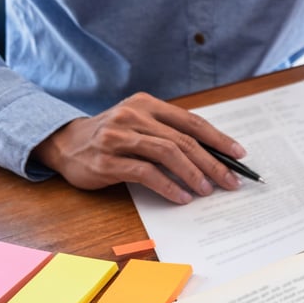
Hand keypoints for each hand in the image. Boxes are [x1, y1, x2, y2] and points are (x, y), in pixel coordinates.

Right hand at [32, 92, 244, 203]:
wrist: (64, 143)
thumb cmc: (111, 137)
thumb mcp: (139, 125)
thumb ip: (169, 134)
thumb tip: (212, 157)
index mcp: (147, 104)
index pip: (191, 122)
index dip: (218, 139)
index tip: (239, 155)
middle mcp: (133, 116)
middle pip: (183, 140)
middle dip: (212, 163)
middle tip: (231, 181)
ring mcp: (118, 137)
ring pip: (167, 153)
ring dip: (193, 174)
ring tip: (209, 190)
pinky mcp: (106, 160)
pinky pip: (146, 173)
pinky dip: (168, 186)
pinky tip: (182, 197)